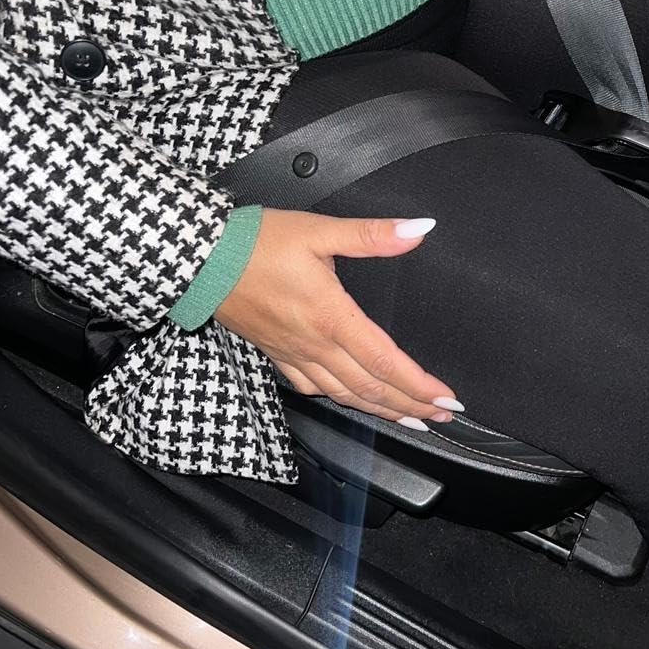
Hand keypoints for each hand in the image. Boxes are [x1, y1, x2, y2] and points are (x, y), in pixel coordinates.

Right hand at [215, 208, 460, 428]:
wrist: (200, 259)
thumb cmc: (255, 244)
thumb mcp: (319, 230)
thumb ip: (372, 235)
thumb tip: (417, 230)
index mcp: (331, 317)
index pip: (385, 362)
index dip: (420, 385)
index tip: (448, 400)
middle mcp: (315, 344)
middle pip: (371, 388)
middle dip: (411, 406)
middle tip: (442, 417)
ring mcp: (294, 354)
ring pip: (345, 395)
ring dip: (382, 411)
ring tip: (411, 418)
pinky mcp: (277, 353)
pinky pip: (313, 389)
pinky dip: (341, 400)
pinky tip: (351, 400)